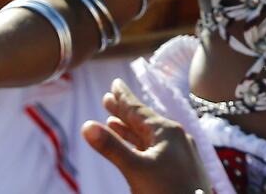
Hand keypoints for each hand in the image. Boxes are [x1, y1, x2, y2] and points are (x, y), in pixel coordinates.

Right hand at [82, 78, 209, 193]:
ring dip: (130, 127)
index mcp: (168, 131)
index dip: (124, 97)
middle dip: (124, 110)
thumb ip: (112, 147)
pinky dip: (140, 144)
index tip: (115, 83)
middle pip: (143, 120)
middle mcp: (175, 137)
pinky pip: (154, 149)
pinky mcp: (178, 167)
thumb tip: (86, 125)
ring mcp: (178, 152)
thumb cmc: (167, 192)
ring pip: (148, 135)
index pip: (139, 110)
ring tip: (113, 118)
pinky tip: (132, 143)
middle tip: (109, 96)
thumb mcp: (136, 169)